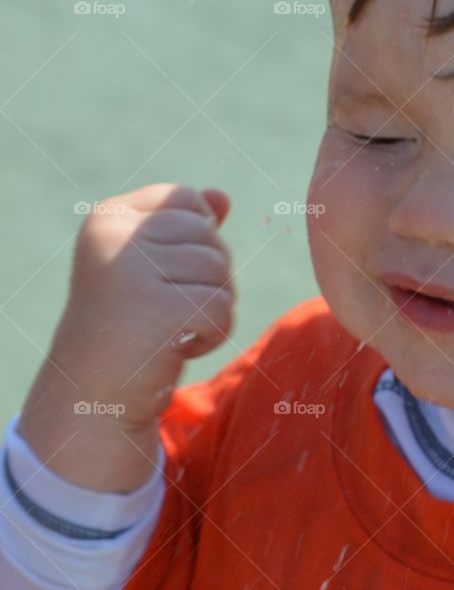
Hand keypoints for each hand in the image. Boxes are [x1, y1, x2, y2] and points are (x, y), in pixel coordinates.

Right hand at [54, 182, 235, 428]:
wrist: (94, 393)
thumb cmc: (128, 327)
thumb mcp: (151, 269)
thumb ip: (183, 229)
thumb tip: (222, 195)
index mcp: (108, 217)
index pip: (185, 198)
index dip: (198, 239)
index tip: (167, 276)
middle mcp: (113, 237)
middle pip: (208, 236)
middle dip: (211, 277)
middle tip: (174, 312)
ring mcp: (130, 271)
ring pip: (220, 271)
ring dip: (214, 307)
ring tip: (176, 329)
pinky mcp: (155, 309)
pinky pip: (222, 307)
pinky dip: (215, 334)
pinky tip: (181, 347)